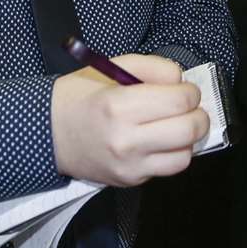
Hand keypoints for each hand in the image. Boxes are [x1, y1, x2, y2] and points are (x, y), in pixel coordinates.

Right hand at [50, 54, 207, 187]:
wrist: (48, 133)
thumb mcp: (113, 67)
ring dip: (188, 137)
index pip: (179, 101)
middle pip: (189, 130)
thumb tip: (181, 80)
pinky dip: (173, 153)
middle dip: (198, 114)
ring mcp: (128, 165)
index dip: (190, 91)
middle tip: (188, 106)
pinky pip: (168, 168)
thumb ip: (153, 67)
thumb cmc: (80, 96)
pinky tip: (161, 141)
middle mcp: (125, 140)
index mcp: (120, 105)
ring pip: (185, 155)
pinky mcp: (130, 181)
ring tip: (175, 125)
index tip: (184, 89)